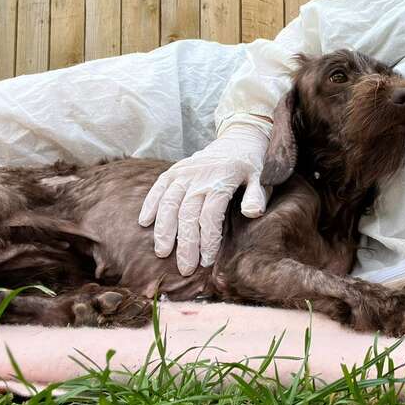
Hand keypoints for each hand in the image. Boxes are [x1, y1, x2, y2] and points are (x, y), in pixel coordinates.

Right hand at [138, 123, 269, 274]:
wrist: (239, 137)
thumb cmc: (250, 165)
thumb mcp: (260, 178)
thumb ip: (255, 196)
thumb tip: (252, 213)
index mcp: (221, 181)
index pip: (210, 216)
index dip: (206, 240)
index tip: (205, 261)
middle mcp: (199, 177)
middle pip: (188, 214)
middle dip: (185, 244)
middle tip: (185, 268)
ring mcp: (185, 172)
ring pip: (169, 203)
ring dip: (164, 229)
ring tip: (162, 252)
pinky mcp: (175, 169)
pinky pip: (159, 187)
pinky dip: (150, 203)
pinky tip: (144, 222)